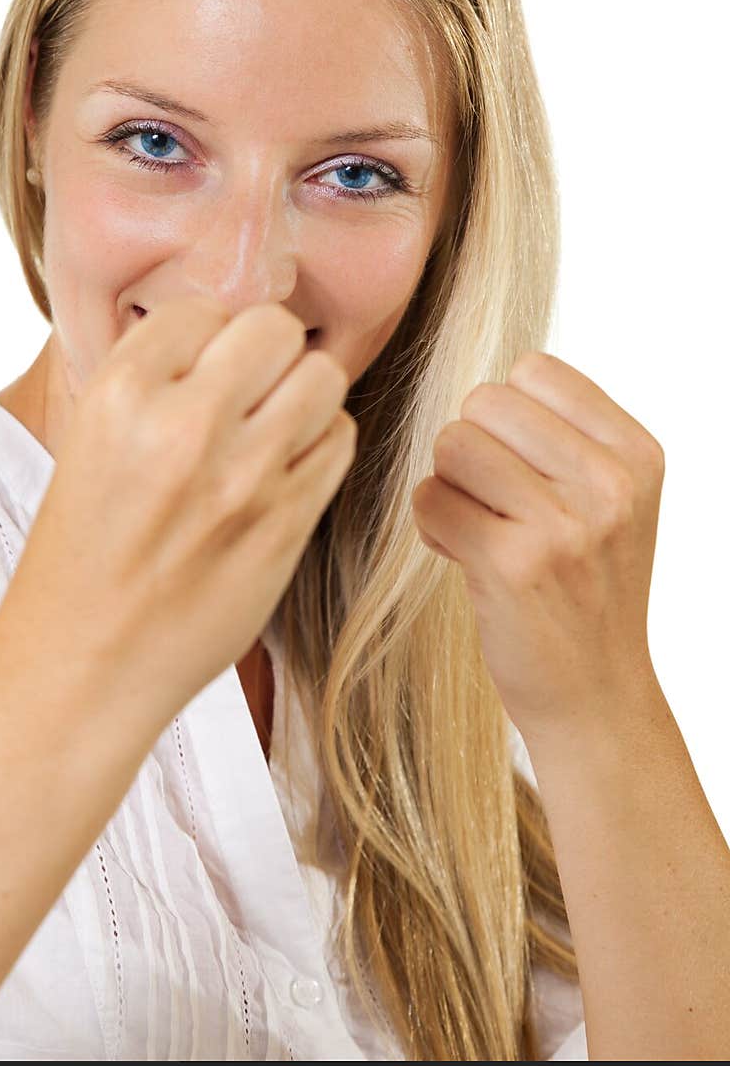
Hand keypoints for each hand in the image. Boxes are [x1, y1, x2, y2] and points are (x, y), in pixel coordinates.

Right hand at [0, 297, 356, 720]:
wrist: (87, 663)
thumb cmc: (81, 553)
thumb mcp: (87, 442)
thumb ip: (150, 380)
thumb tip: (217, 329)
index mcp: (120, 397)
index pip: (202, 308)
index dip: (205, 336)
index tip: (199, 368)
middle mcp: (185, 427)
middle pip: (274, 328)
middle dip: (265, 351)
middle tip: (247, 387)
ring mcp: (244, 479)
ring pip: (321, 377)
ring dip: (302, 392)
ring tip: (272, 424)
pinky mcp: (287, 525)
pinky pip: (340, 440)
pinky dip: (322, 442)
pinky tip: (287, 466)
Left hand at [410, 350, 664, 737]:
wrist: (597, 694)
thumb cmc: (588, 587)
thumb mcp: (609, 500)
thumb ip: (561, 436)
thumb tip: (477, 390)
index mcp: (636, 454)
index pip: (534, 370)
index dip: (507, 414)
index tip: (522, 465)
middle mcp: (609, 483)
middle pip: (484, 402)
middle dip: (471, 447)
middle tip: (496, 503)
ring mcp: (563, 524)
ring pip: (451, 444)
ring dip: (449, 486)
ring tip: (481, 527)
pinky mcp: (511, 564)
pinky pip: (429, 500)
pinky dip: (432, 527)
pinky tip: (465, 556)